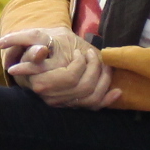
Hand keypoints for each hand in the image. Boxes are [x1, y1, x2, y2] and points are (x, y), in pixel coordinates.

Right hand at [0, 26, 121, 108]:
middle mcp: (52, 98)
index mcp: (41, 82)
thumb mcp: (32, 43)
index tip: (79, 52)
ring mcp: (63, 103)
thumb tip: (40, 51)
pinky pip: (93, 107)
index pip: (70, 78)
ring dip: (103, 80)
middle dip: (95, 68)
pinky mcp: (72, 105)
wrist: (33, 60)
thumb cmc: (34, 48)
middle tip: (92, 54)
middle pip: (84, 87)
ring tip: (103, 64)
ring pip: (92, 98)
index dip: (80, 64)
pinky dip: (107, 100)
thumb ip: (34, 48)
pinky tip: (117, 91)